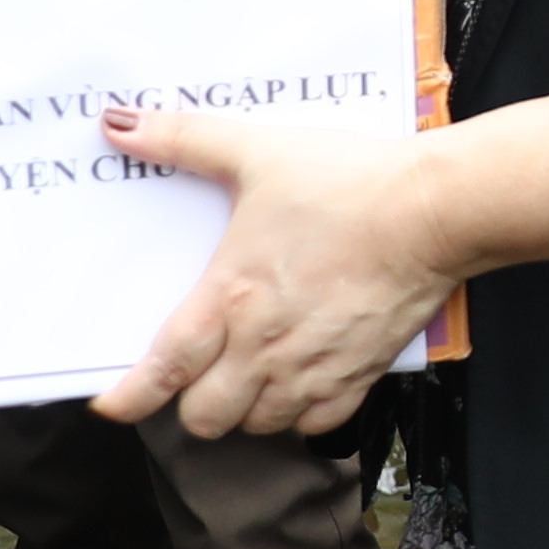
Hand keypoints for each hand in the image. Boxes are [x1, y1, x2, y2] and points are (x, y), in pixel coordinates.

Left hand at [98, 110, 452, 437]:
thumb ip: (184, 139)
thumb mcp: (257, 151)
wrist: (435, 210)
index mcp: (230, 297)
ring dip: (246, 407)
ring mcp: (314, 368)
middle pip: (207, 416)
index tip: (113, 404)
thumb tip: (119, 124)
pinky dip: (300, 413)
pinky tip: (299, 381)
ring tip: (250, 375)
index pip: (163, 370)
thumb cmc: (350, 183)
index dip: (130, 397)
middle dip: (193, 402)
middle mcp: (265, 346)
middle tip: (199, 374)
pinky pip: (316, 424)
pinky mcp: (359, 374)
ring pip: (259, 425)